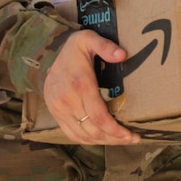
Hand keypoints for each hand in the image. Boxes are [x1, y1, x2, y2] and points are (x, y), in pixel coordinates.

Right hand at [41, 31, 141, 145]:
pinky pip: (71, 134)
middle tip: (132, 139)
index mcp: (79, 85)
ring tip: (120, 140)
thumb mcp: (89, 39)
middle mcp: (67, 100)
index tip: (132, 135)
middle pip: (93, 130)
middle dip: (115, 138)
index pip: (99, 117)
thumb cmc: (75, 49)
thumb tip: (122, 55)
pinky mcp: (56, 114)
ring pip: (83, 136)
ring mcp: (59, 109)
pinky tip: (102, 138)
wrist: (48, 54)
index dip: (116, 130)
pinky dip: (88, 140)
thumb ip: (105, 46)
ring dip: (103, 141)